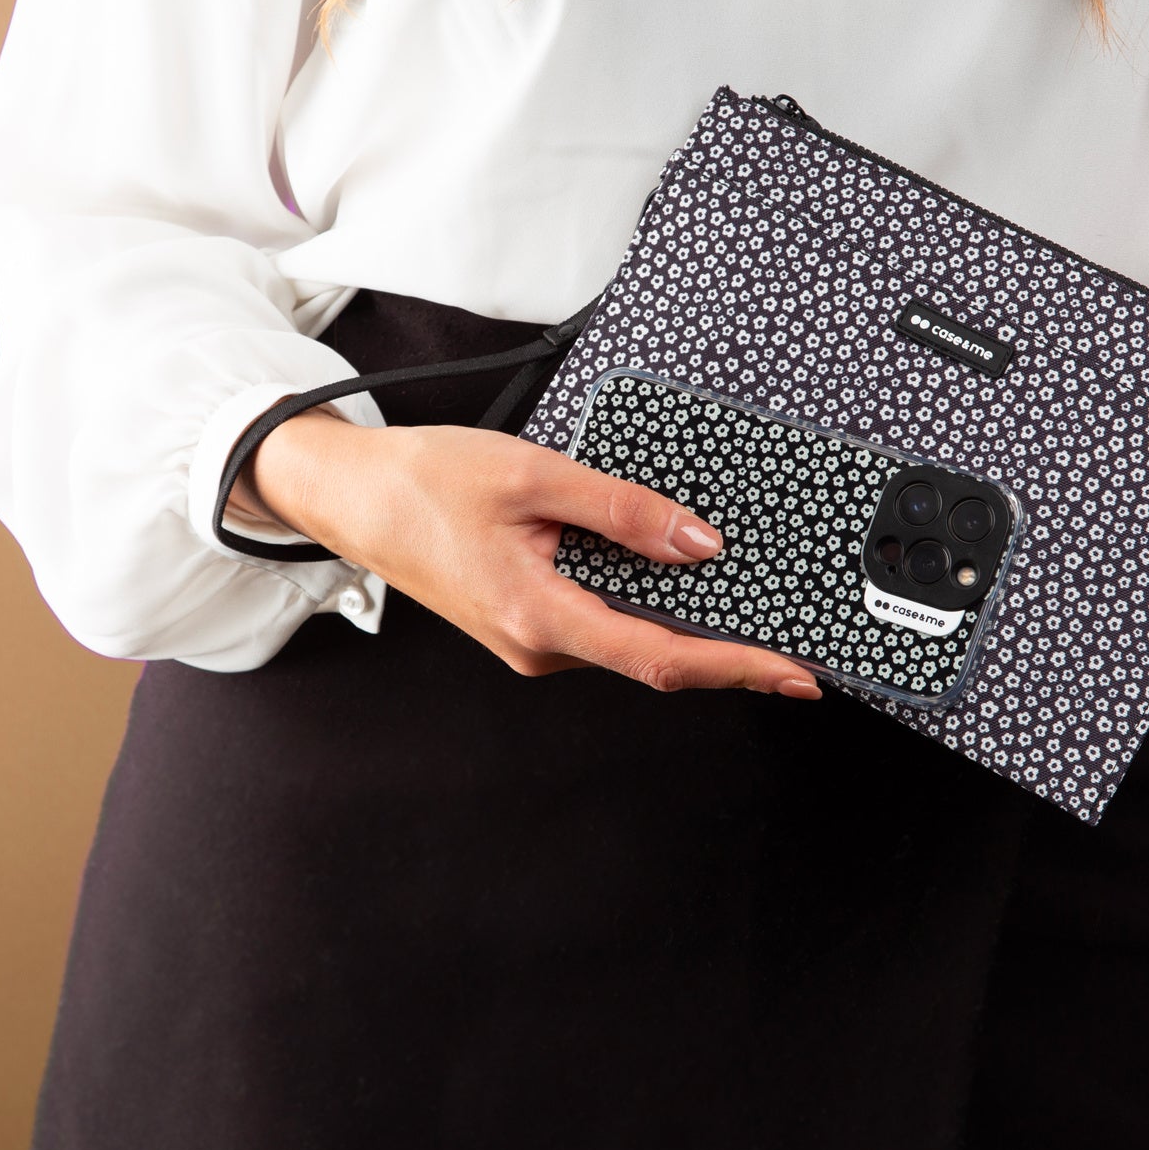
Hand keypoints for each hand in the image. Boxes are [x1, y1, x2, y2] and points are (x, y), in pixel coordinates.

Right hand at [238, 410, 823, 699]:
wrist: (349, 496)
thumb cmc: (424, 482)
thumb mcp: (533, 475)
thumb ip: (623, 511)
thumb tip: (699, 543)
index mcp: (539, 617)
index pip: (662, 659)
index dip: (737, 668)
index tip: (796, 673)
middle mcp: (537, 647)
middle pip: (655, 658)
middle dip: (728, 654)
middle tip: (799, 644)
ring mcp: (529, 642)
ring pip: (629, 641)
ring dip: (690, 629)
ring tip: (754, 611)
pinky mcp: (525, 625)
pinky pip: (603, 624)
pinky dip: (650, 611)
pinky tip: (680, 586)